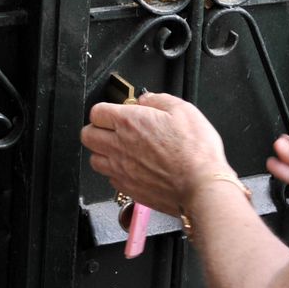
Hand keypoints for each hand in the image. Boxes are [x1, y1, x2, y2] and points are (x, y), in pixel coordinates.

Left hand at [82, 92, 228, 215]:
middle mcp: (119, 146)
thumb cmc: (195, 150)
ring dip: (103, 152)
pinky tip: (132, 167)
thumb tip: (146, 99)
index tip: (119, 112)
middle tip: (113, 129)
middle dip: (98, 129)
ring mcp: (121, 169)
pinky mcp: (127, 188)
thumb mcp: (184, 110)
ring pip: (94, 159)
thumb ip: (159, 100)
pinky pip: (110, 178)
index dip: (107, 110)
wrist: (201, 186)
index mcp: (130, 122)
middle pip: (87, 135)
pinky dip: (116, 172)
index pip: (97, 112)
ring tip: (121, 149)